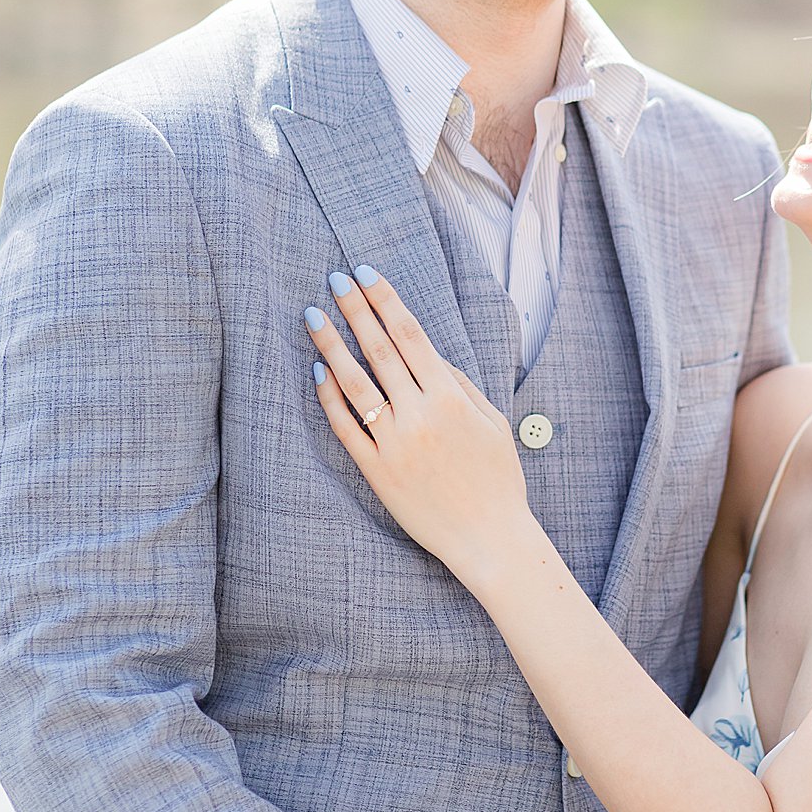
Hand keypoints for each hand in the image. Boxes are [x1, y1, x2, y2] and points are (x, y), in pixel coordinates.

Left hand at [304, 268, 532, 588]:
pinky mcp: (377, 471)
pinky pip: (345, 427)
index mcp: (451, 397)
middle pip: (379, 350)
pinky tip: (317, 371)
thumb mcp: (493, 423)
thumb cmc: (498, 480)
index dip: (385, 300)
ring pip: (355, 383)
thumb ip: (462, 385)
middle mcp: (420, 415)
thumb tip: (430, 355)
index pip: (410, 334)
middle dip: (355, 309)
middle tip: (334, 278)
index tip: (366, 273)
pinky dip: (329, 397)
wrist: (489, 539)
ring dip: (331, 345)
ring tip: (313, 315)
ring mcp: (394, 443)